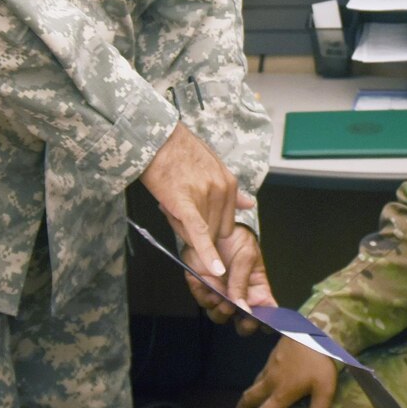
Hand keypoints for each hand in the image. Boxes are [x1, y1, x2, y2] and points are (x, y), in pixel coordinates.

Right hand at [140, 122, 253, 277]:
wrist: (155, 138)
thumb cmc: (179, 151)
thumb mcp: (213, 165)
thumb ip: (232, 189)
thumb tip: (251, 203)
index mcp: (230, 183)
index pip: (225, 223)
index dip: (210, 228)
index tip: (197, 224)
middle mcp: (222, 191)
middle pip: (214, 230)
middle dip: (198, 231)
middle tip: (178, 212)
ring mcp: (206, 197)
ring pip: (201, 233)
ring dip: (185, 230)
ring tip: (170, 205)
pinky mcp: (186, 204)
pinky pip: (199, 233)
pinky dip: (206, 253)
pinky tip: (214, 269)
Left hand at [182, 225, 276, 335]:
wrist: (216, 225)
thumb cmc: (239, 240)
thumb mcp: (246, 256)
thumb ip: (242, 281)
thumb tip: (243, 307)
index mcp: (258, 291)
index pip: (268, 314)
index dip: (269, 323)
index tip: (267, 324)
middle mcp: (240, 298)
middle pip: (242, 324)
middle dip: (242, 324)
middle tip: (239, 311)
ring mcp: (221, 295)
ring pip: (219, 315)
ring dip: (219, 310)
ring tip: (219, 296)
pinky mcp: (203, 288)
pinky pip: (201, 298)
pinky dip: (201, 292)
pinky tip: (202, 281)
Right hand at [231, 335, 338, 407]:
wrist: (313, 329)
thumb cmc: (320, 360)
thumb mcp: (325, 388)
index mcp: (281, 393)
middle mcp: (271, 381)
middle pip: (249, 399)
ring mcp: (270, 366)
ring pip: (254, 384)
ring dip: (249, 396)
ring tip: (251, 404)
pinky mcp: (273, 355)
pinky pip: (261, 373)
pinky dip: (258, 382)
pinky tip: (267, 381)